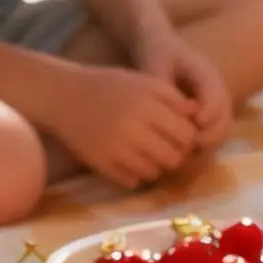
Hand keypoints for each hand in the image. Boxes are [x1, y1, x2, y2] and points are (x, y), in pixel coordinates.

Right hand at [50, 65, 199, 189]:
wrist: (65, 96)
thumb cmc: (111, 85)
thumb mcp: (147, 82)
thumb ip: (174, 98)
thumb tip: (197, 115)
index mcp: (149, 107)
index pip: (186, 135)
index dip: (189, 137)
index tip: (183, 134)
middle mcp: (134, 130)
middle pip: (173, 158)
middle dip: (177, 155)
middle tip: (170, 148)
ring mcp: (115, 150)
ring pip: (154, 173)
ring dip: (158, 166)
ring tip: (153, 155)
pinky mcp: (100, 164)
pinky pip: (131, 181)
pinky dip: (137, 175)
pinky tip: (134, 162)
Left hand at [131, 19, 232, 147]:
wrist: (160, 45)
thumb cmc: (158, 52)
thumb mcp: (155, 61)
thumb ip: (160, 83)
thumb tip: (163, 109)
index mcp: (206, 73)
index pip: (216, 96)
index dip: (209, 113)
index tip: (195, 123)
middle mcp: (216, 90)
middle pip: (225, 118)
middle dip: (210, 134)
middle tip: (188, 144)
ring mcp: (214, 104)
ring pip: (222, 130)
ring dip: (207, 143)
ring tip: (183, 150)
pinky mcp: (208, 114)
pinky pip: (213, 134)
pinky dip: (202, 145)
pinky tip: (181, 149)